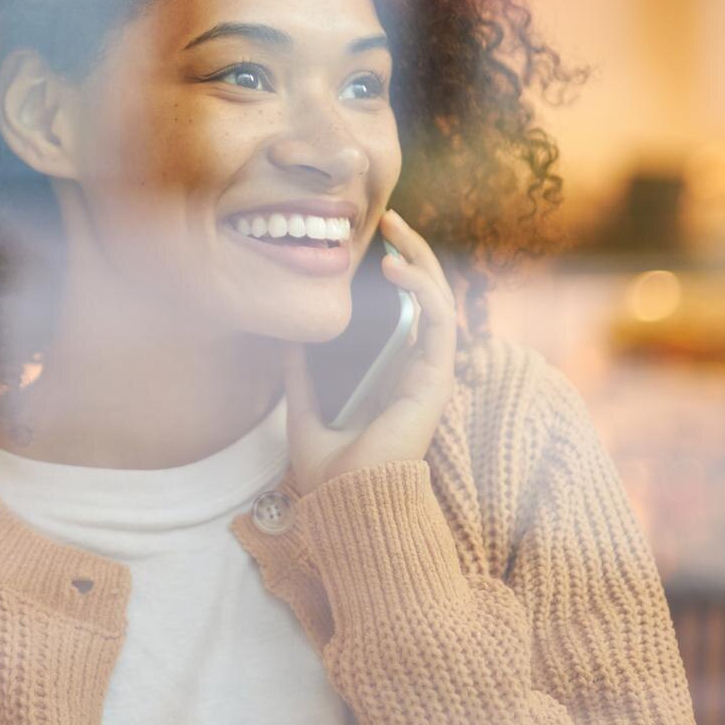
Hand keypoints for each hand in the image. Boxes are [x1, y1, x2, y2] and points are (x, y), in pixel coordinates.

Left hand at [282, 207, 458, 495]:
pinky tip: (396, 266)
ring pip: (439, 300)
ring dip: (421, 259)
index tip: (373, 241)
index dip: (398, 273)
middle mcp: (416, 370)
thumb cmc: (332, 474)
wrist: (346, 506)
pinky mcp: (434, 378)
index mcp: (393, 376)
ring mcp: (429, 373)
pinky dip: (421, 287)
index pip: (406, 312)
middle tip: (391, 218)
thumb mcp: (305, 412)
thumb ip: (301, 376)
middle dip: (413, 252)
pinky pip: (437, 321)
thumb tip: (286, 336)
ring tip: (395, 229)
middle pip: (427, 297)